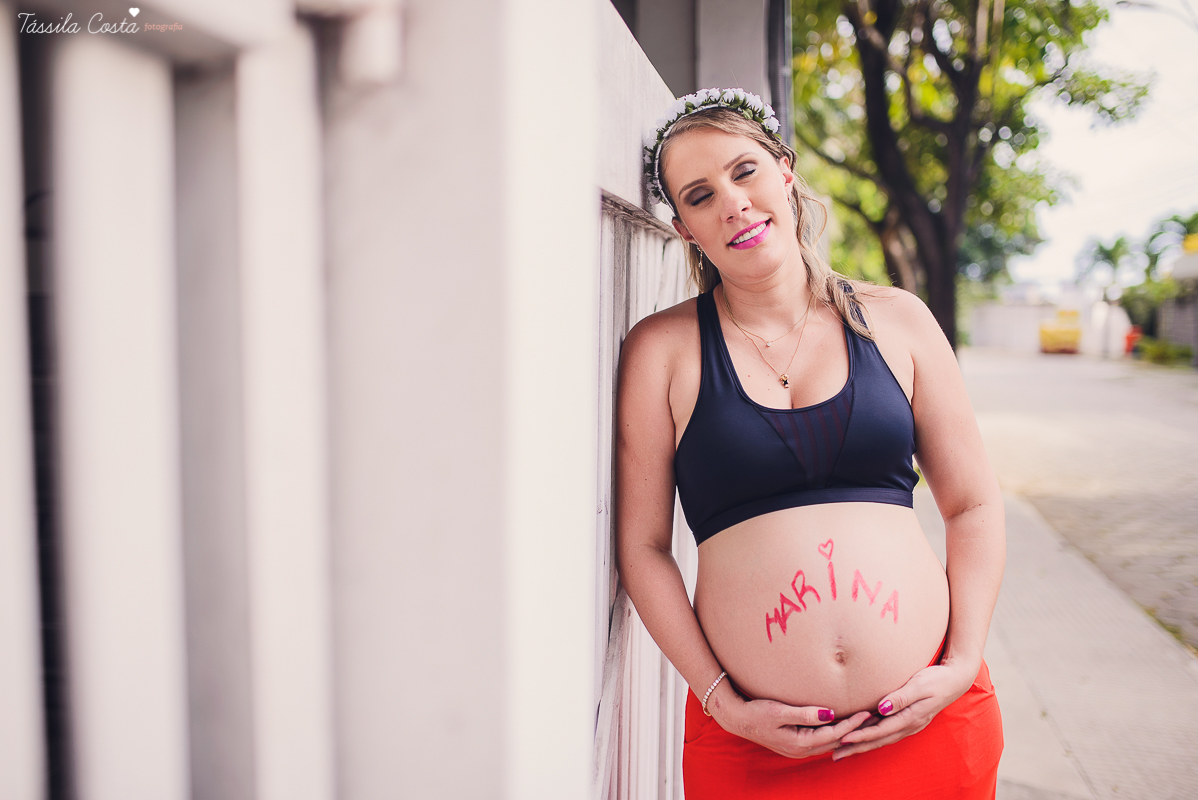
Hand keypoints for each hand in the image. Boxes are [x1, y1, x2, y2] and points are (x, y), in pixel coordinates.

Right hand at [713, 695, 873, 759]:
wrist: (737, 719)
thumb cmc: (756, 712)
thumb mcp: (780, 711)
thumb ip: (806, 714)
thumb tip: (830, 714)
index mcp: (799, 743)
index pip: (833, 734)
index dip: (851, 723)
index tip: (866, 712)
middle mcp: (801, 750)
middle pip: (835, 740)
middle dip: (855, 730)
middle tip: (873, 717)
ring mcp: (798, 749)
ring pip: (829, 741)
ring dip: (846, 732)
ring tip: (863, 721)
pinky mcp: (796, 744)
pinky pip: (821, 740)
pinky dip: (834, 732)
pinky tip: (842, 725)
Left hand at [831, 657, 977, 760]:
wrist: (956, 679)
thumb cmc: (936, 679)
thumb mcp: (919, 685)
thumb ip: (901, 697)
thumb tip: (882, 708)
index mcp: (911, 717)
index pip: (881, 730)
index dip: (861, 735)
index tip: (843, 739)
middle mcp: (909, 725)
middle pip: (879, 740)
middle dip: (857, 748)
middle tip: (835, 754)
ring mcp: (910, 724)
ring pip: (882, 738)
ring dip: (863, 745)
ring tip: (844, 750)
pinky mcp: (909, 720)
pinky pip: (887, 732)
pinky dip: (873, 737)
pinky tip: (863, 737)